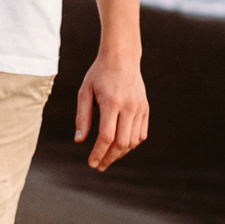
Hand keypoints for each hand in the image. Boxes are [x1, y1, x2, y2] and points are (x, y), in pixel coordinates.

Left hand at [73, 52, 147, 170]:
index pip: (107, 136)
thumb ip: (82, 116)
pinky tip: (119, 146)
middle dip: (109, 158)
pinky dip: (131, 144)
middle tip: (98, 165)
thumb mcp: (85, 91)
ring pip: (133, 141)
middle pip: (121, 143)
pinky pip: (141, 134)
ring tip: (107, 157)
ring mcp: (139, 108)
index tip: (92, 163)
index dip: (99, 153)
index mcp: (112, 103)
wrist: (122, 58)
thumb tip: (79, 140)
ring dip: (120, 153)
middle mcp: (129, 107)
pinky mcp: (145, 109)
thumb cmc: (99, 74)